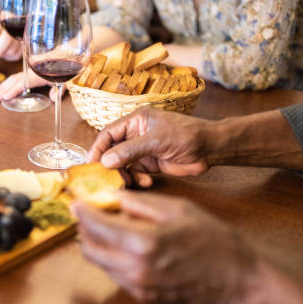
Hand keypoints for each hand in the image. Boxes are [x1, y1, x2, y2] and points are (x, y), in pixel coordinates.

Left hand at [0, 14, 21, 64]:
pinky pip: (16, 55)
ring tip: (1, 47)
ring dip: (2, 54)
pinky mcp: (26, 42)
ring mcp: (20, 34)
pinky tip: (9, 48)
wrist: (16, 21)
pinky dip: (10, 55)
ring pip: (9, 53)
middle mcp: (10, 26)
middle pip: (1, 48)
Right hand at [0, 70, 63, 101]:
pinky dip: (11, 80)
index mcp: (39, 73)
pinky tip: (6, 84)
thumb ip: (60, 89)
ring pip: (16, 77)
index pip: (23, 82)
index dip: (13, 90)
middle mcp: (33, 70)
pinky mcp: (33, 68)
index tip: (4, 96)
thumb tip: (53, 98)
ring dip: (5, 85)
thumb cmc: (69, 65)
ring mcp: (32, 69)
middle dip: (4, 88)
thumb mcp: (67, 79)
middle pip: (15, 79)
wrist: (70, 50)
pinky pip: (20, 75)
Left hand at [75, 191, 302, 303]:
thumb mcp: (177, 209)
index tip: (76, 201)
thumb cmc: (212, 240)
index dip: (82, 211)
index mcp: (142, 242)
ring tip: (105, 225)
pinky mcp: (142, 297)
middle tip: (88, 212)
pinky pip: (114, 274)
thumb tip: (114, 197)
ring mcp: (137, 287)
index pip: (95, 226)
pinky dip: (111, 257)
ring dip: (95, 243)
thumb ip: (140, 203)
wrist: (236, 281)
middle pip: (90, 247)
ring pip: (99, 263)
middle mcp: (134, 269)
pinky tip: (124, 244)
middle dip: (84, 228)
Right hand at [88, 107, 213, 186]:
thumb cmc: (187, 135)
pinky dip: (138, 179)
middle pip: (113, 151)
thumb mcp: (155, 141)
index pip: (108, 134)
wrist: (211, 149)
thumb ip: (129, 151)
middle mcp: (136, 134)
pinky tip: (147, 182)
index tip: (91, 165)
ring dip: (125, 175)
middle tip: (110, 179)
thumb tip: (105, 161)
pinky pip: (136, 173)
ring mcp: (143, 150)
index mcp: (135, 121)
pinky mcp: (151, 164)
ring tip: (130, 182)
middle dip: (111, 166)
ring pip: (123, 165)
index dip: (98, 149)